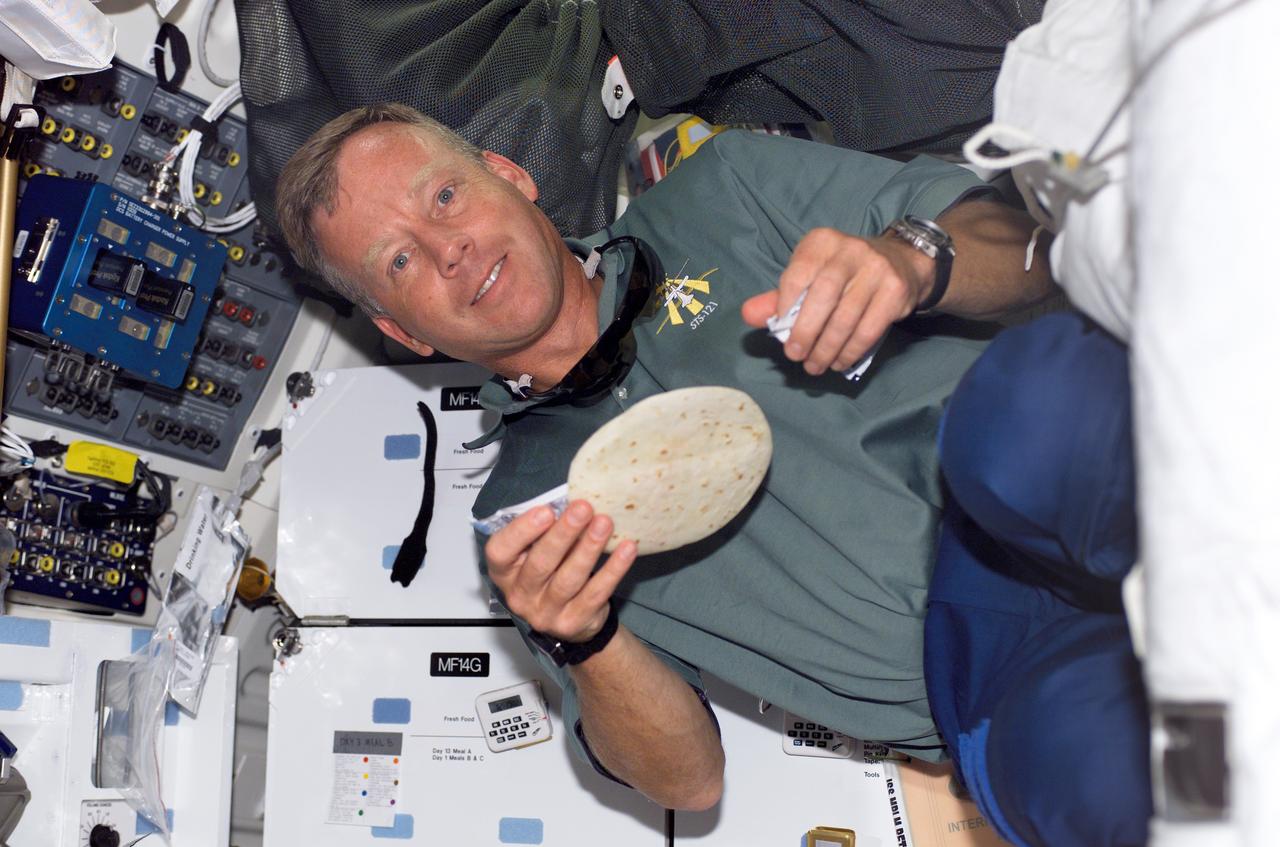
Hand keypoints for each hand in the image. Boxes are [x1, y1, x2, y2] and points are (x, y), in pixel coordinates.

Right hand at [484, 500, 637, 642]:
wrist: (569, 619)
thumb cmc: (549, 574)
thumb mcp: (536, 551)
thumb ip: (544, 531)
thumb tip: (569, 502)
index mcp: (504, 572)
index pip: (500, 552)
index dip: (521, 531)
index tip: (546, 511)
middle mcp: (520, 595)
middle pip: (540, 564)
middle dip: (563, 534)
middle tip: (583, 508)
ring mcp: (546, 613)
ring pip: (569, 579)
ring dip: (588, 548)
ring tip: (604, 523)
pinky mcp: (574, 623)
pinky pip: (596, 593)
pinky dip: (613, 570)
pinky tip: (626, 550)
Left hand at [742, 227, 934, 374]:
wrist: (900, 262)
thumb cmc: (843, 274)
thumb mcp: (809, 277)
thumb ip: (778, 297)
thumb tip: (748, 314)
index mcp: (821, 243)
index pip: (797, 274)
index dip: (786, 307)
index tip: (781, 333)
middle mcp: (850, 250)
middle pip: (823, 295)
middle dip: (806, 331)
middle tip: (796, 356)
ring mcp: (876, 269)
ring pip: (846, 316)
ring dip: (827, 348)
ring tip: (816, 365)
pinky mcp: (895, 290)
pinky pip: (869, 328)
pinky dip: (851, 350)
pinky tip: (840, 361)